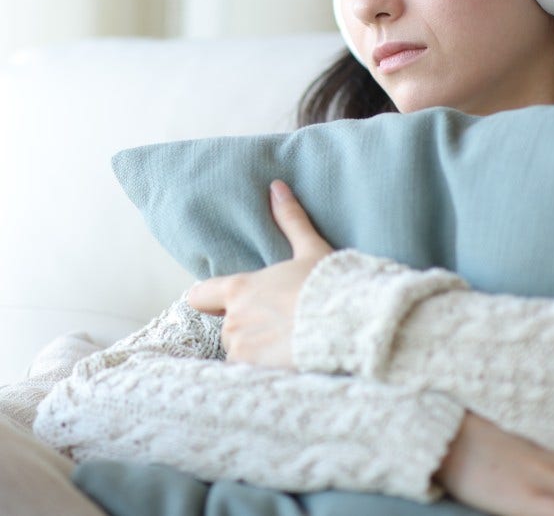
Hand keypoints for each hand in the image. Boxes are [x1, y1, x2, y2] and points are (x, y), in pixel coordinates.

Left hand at [187, 180, 332, 368]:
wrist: (347, 324)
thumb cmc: (328, 285)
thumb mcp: (311, 249)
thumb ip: (290, 220)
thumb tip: (276, 187)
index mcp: (241, 288)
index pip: (200, 295)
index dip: (209, 298)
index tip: (220, 301)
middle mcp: (234, 319)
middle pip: (229, 325)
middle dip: (250, 325)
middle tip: (282, 321)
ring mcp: (242, 349)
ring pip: (241, 350)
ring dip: (257, 349)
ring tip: (288, 341)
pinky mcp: (254, 372)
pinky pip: (250, 372)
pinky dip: (264, 368)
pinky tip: (288, 359)